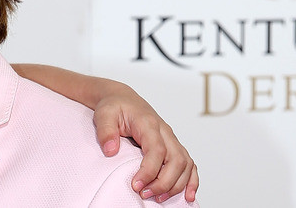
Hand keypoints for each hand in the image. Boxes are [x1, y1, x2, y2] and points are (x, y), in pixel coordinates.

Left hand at [93, 83, 198, 202]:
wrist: (123, 99)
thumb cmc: (114, 106)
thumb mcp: (103, 114)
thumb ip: (105, 131)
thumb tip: (110, 151)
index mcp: (149, 123)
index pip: (157, 150)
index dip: (149, 170)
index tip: (137, 185)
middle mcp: (165, 131)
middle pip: (176, 160)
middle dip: (163, 182)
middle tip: (145, 194)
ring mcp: (171, 139)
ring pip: (185, 164)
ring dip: (176, 185)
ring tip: (158, 198)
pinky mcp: (173, 146)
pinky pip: (190, 164)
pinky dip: (191, 181)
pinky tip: (188, 196)